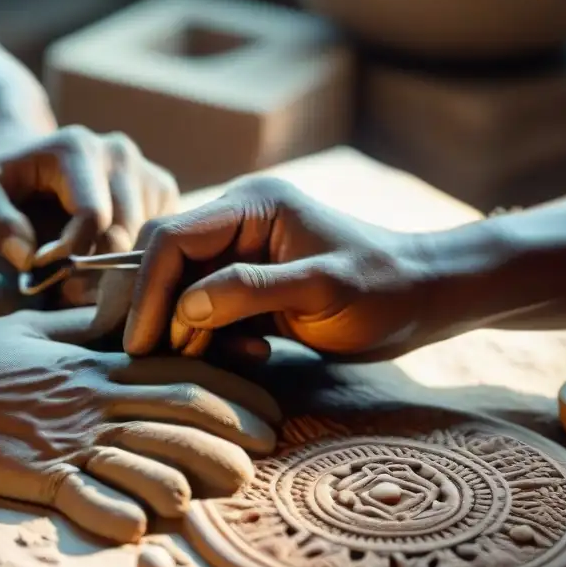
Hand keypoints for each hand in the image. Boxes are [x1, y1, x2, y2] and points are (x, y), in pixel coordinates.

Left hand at [0, 125, 177, 300]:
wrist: (22, 160)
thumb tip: (29, 257)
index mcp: (76, 147)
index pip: (93, 217)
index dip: (68, 256)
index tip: (39, 270)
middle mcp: (118, 152)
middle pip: (125, 233)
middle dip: (94, 270)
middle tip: (63, 287)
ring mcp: (144, 170)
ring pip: (147, 241)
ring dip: (115, 269)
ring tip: (79, 275)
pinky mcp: (160, 191)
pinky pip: (158, 241)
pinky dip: (134, 260)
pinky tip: (102, 260)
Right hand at [0, 307, 279, 542]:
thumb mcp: (37, 331)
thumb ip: (91, 329)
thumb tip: (133, 316)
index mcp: (95, 362)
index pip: (177, 371)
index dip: (231, 389)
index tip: (269, 407)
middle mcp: (89, 398)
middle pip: (174, 413)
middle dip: (228, 433)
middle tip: (265, 453)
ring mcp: (62, 438)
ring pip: (140, 455)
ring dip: (186, 474)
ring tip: (220, 491)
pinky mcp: (32, 474)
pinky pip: (81, 495)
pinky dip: (113, 511)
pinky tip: (141, 527)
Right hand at [103, 177, 442, 361]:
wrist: (425, 299)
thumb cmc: (385, 289)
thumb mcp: (325, 290)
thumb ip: (254, 291)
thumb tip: (186, 306)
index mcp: (251, 206)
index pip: (172, 238)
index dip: (148, 289)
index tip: (140, 342)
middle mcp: (237, 223)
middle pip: (166, 262)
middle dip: (158, 311)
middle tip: (155, 360)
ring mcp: (241, 255)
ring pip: (182, 291)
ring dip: (190, 331)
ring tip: (233, 357)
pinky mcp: (248, 285)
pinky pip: (207, 311)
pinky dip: (214, 339)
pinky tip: (253, 354)